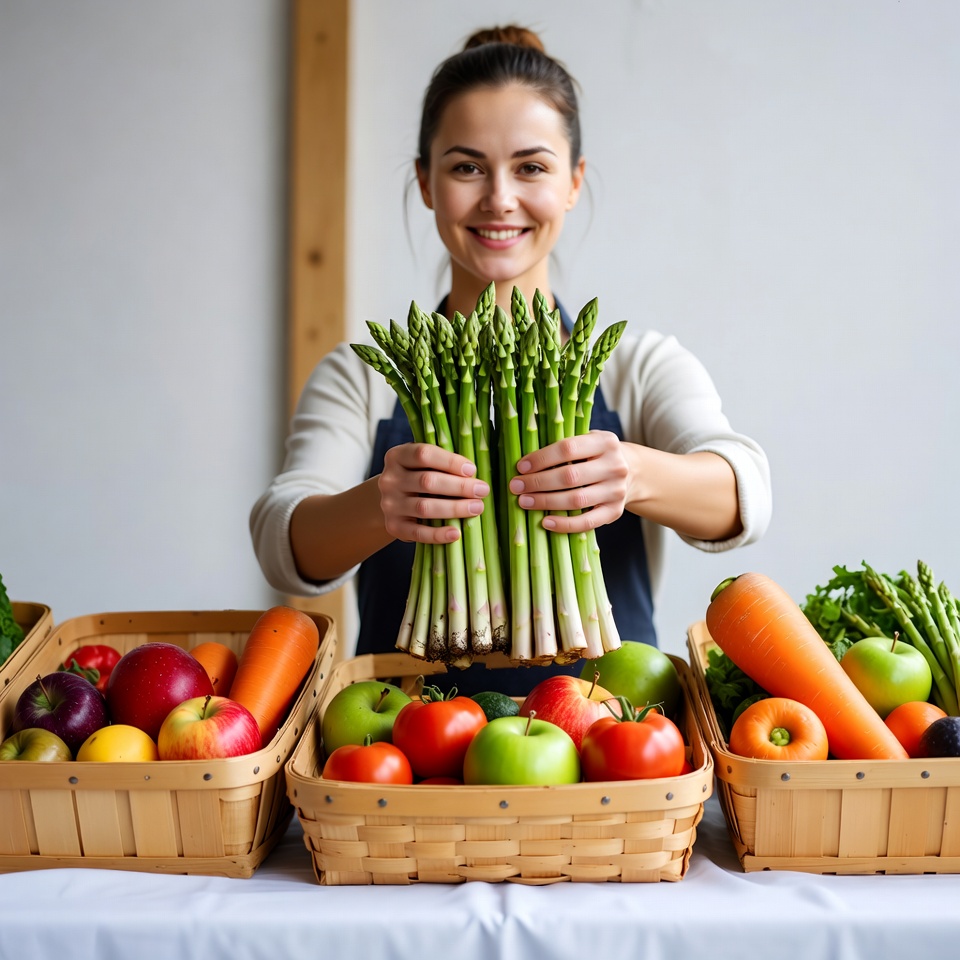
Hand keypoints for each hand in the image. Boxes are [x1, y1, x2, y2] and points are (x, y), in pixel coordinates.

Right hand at [378, 443, 488, 542]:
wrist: (392, 502)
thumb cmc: (418, 477)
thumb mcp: (423, 463)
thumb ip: (443, 462)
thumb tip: (473, 473)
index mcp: (397, 456)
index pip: (423, 454)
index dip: (450, 461)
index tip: (472, 469)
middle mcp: (389, 479)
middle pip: (427, 481)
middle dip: (459, 486)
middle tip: (482, 490)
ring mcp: (389, 504)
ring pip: (424, 507)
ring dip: (454, 508)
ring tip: (477, 508)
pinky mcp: (393, 526)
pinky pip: (418, 532)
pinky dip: (438, 534)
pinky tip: (456, 533)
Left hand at [508, 430, 629, 532]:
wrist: (633, 471)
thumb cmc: (597, 455)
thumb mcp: (588, 440)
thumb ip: (565, 445)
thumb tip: (525, 460)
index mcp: (605, 442)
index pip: (568, 448)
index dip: (541, 458)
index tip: (520, 467)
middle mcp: (615, 466)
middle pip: (570, 476)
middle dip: (538, 482)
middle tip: (515, 486)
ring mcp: (616, 491)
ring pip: (576, 500)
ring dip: (546, 502)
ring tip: (524, 501)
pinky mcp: (615, 512)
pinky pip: (587, 522)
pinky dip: (564, 524)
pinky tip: (545, 522)